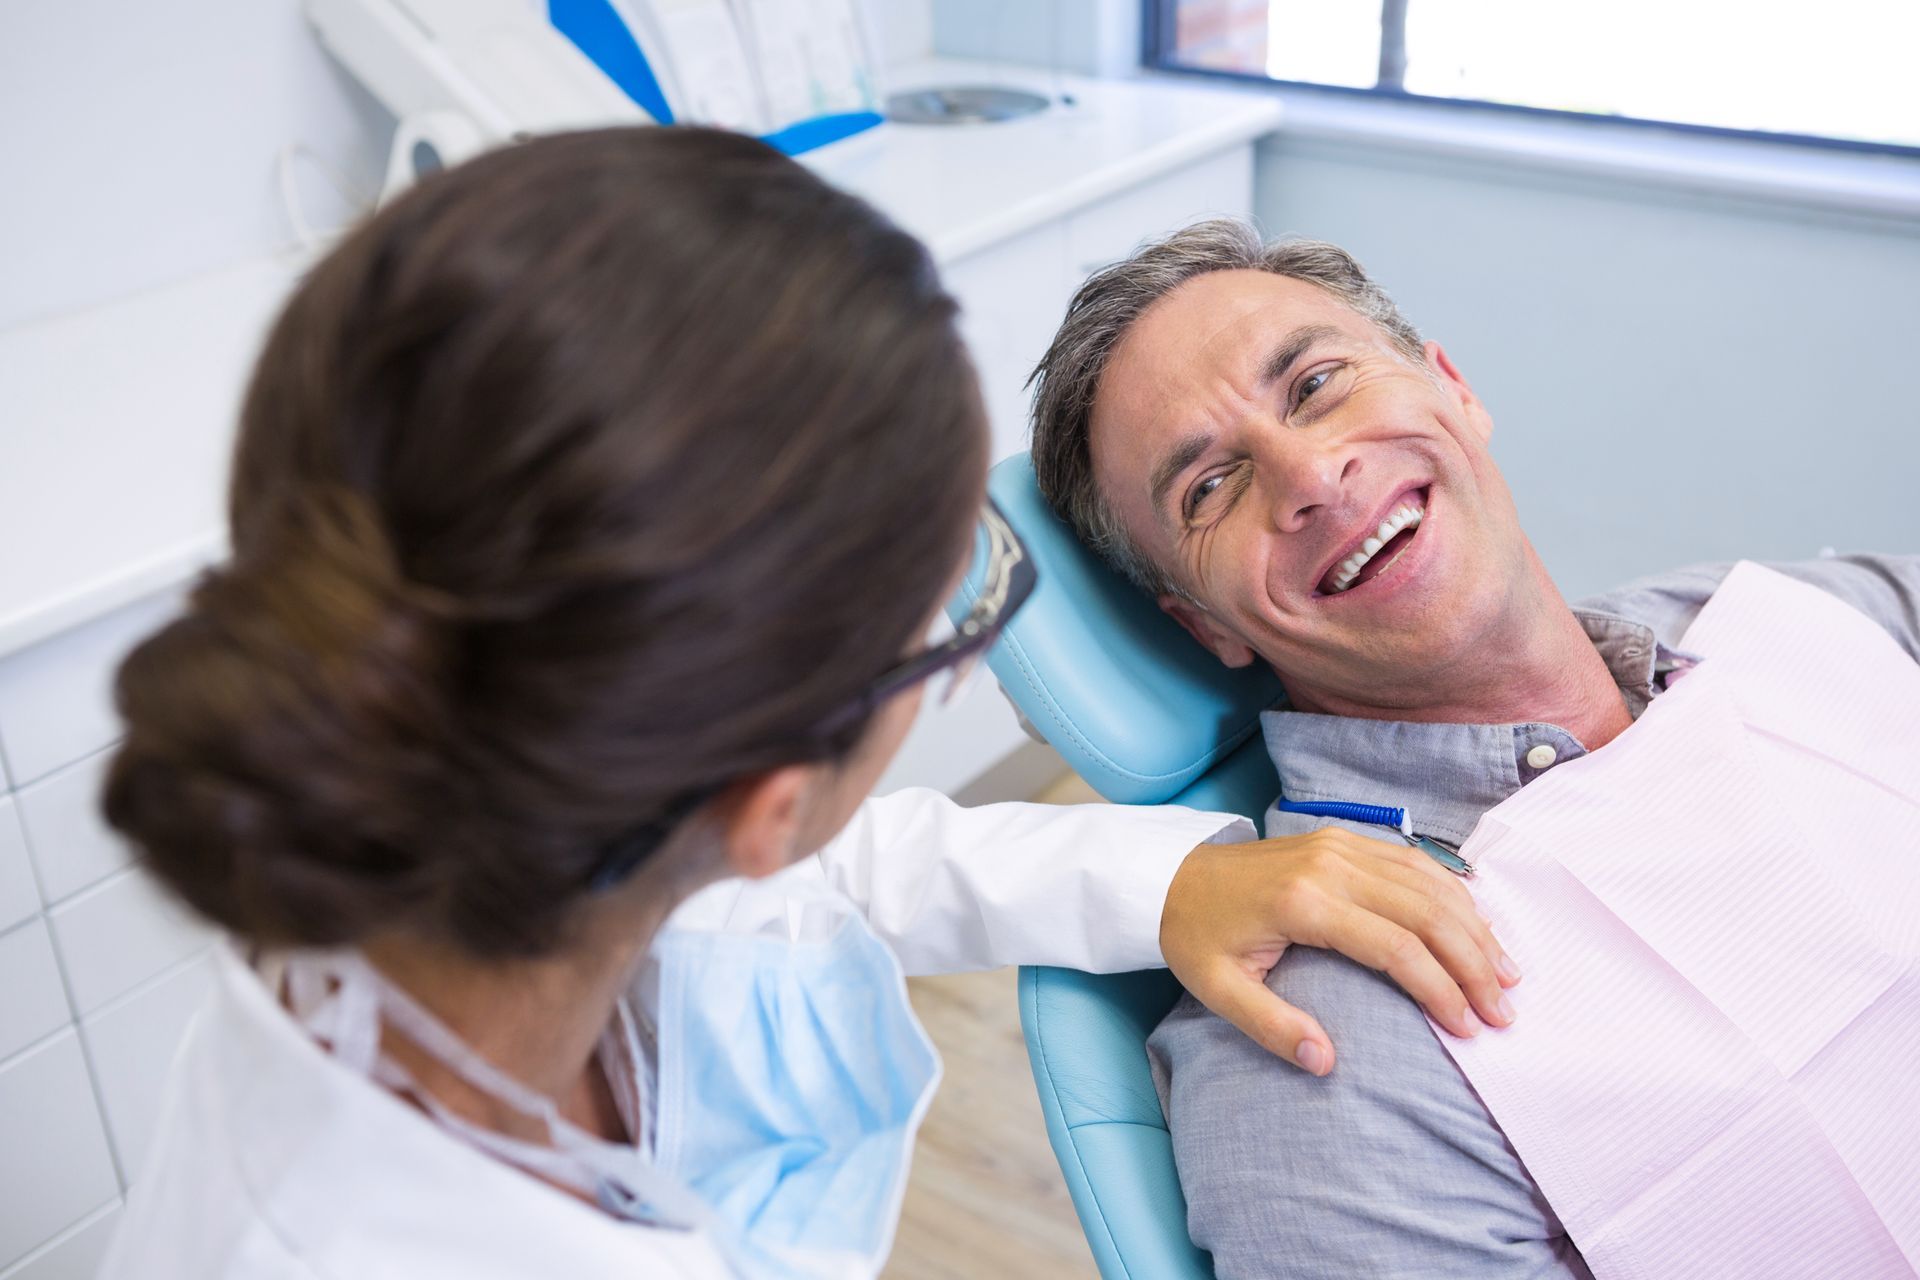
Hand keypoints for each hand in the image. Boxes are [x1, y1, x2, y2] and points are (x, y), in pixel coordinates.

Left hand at [1159, 827, 1521, 1075]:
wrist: (1171, 875)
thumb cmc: (1197, 937)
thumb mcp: (1217, 990)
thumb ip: (1271, 1026)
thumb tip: (1326, 1062)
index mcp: (1302, 904)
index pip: (1394, 947)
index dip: (1440, 989)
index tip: (1468, 1028)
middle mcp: (1330, 866)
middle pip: (1426, 912)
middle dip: (1474, 963)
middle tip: (1504, 1010)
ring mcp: (1341, 846)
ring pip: (1428, 883)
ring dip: (1474, 928)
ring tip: (1507, 973)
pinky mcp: (1345, 839)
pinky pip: (1414, 861)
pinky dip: (1453, 892)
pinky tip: (1478, 924)